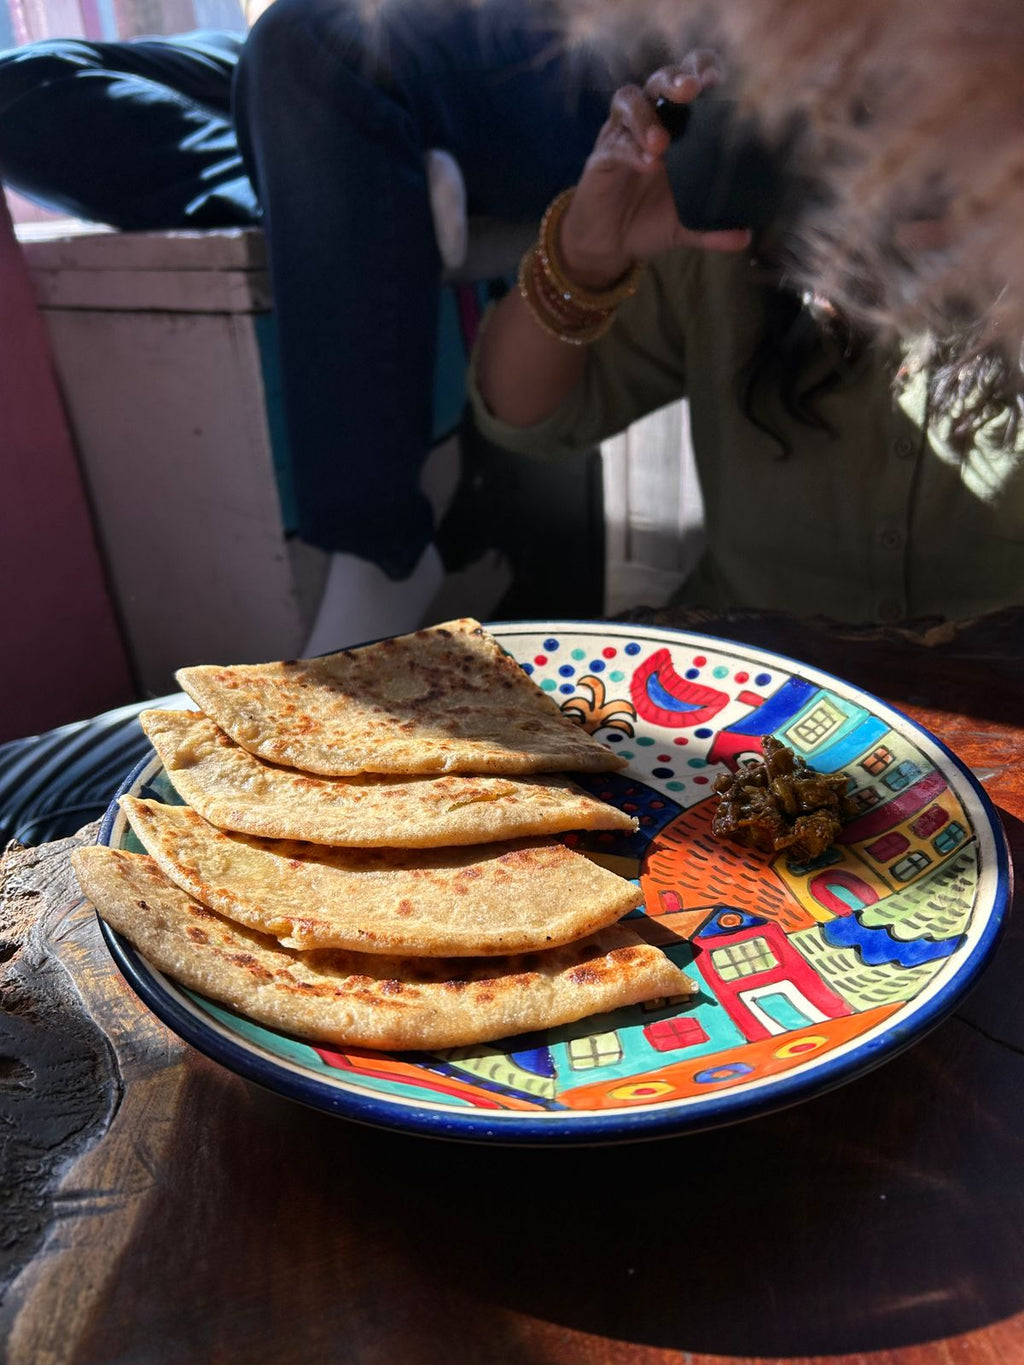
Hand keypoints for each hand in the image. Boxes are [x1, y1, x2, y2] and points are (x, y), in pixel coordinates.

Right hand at [559, 52, 751, 289]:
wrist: (610, 244)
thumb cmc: (648, 220)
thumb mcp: (685, 226)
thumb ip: (713, 229)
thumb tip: (745, 236)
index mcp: (676, 124)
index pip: (689, 78)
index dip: (702, 69)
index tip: (716, 81)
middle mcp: (649, 119)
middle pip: (661, 79)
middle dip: (676, 79)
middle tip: (691, 91)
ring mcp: (622, 133)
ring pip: (629, 100)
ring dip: (646, 115)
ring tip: (662, 143)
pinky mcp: (602, 155)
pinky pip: (615, 143)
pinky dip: (631, 150)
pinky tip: (648, 163)